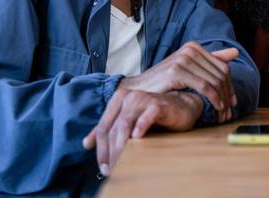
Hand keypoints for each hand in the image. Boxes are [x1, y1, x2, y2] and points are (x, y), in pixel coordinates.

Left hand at [82, 89, 203, 176]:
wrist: (182, 106)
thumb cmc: (155, 116)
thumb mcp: (129, 122)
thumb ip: (109, 130)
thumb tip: (86, 144)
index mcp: (117, 100)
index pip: (103, 128)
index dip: (101, 150)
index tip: (104, 168)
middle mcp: (128, 97)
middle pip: (112, 129)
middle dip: (110, 153)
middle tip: (112, 170)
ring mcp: (142, 99)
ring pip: (124, 125)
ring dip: (121, 147)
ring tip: (122, 163)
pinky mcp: (158, 104)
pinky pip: (146, 116)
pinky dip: (140, 127)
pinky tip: (137, 139)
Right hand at [120, 41, 238, 120]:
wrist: (138, 89)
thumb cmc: (163, 82)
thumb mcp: (188, 69)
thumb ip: (210, 60)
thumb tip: (235, 52)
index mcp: (194, 47)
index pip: (222, 66)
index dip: (230, 85)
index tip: (233, 102)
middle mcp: (189, 50)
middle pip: (221, 74)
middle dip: (228, 94)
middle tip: (230, 111)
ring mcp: (183, 59)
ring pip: (214, 81)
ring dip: (223, 99)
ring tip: (223, 113)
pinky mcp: (177, 71)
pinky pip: (205, 86)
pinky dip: (215, 99)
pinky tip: (217, 108)